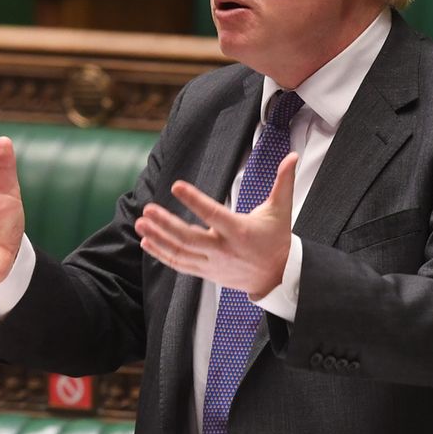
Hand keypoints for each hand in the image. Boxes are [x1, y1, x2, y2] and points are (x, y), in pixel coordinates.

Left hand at [136, 152, 295, 298]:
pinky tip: (147, 242)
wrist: (277, 277)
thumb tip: (291, 156)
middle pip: (189, 238)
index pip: (213, 214)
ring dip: (158, 238)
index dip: (194, 200)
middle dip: (166, 224)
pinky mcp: (207, 273)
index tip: (176, 186)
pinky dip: (162, 254)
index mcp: (240, 232)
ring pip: (180, 253)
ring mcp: (213, 264)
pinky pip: (180, 265)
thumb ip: (283, 182)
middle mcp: (224, 250)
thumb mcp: (281, 210)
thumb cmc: (276, 240)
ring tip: (141, 223)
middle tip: (148, 210)